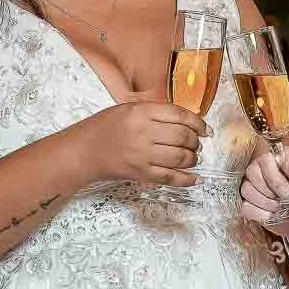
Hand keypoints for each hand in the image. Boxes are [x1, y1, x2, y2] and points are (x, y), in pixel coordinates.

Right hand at [75, 101, 204, 186]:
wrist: (83, 151)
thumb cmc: (104, 127)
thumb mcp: (128, 108)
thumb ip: (156, 112)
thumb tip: (186, 122)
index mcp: (141, 112)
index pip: (179, 115)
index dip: (198, 122)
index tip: (205, 129)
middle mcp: (143, 132)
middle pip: (182, 136)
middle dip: (195, 141)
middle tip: (195, 143)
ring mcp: (142, 155)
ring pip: (180, 157)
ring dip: (192, 158)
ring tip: (192, 157)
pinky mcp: (140, 173)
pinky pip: (169, 177)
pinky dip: (186, 180)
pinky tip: (195, 178)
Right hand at [242, 144, 288, 240]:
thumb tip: (284, 161)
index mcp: (283, 157)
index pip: (264, 160)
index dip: (274, 179)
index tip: (288, 193)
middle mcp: (266, 168)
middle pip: (251, 174)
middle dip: (269, 193)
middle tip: (286, 201)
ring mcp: (258, 186)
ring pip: (246, 190)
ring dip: (266, 204)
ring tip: (282, 208)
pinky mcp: (254, 203)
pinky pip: (245, 207)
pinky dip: (259, 214)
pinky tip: (273, 216)